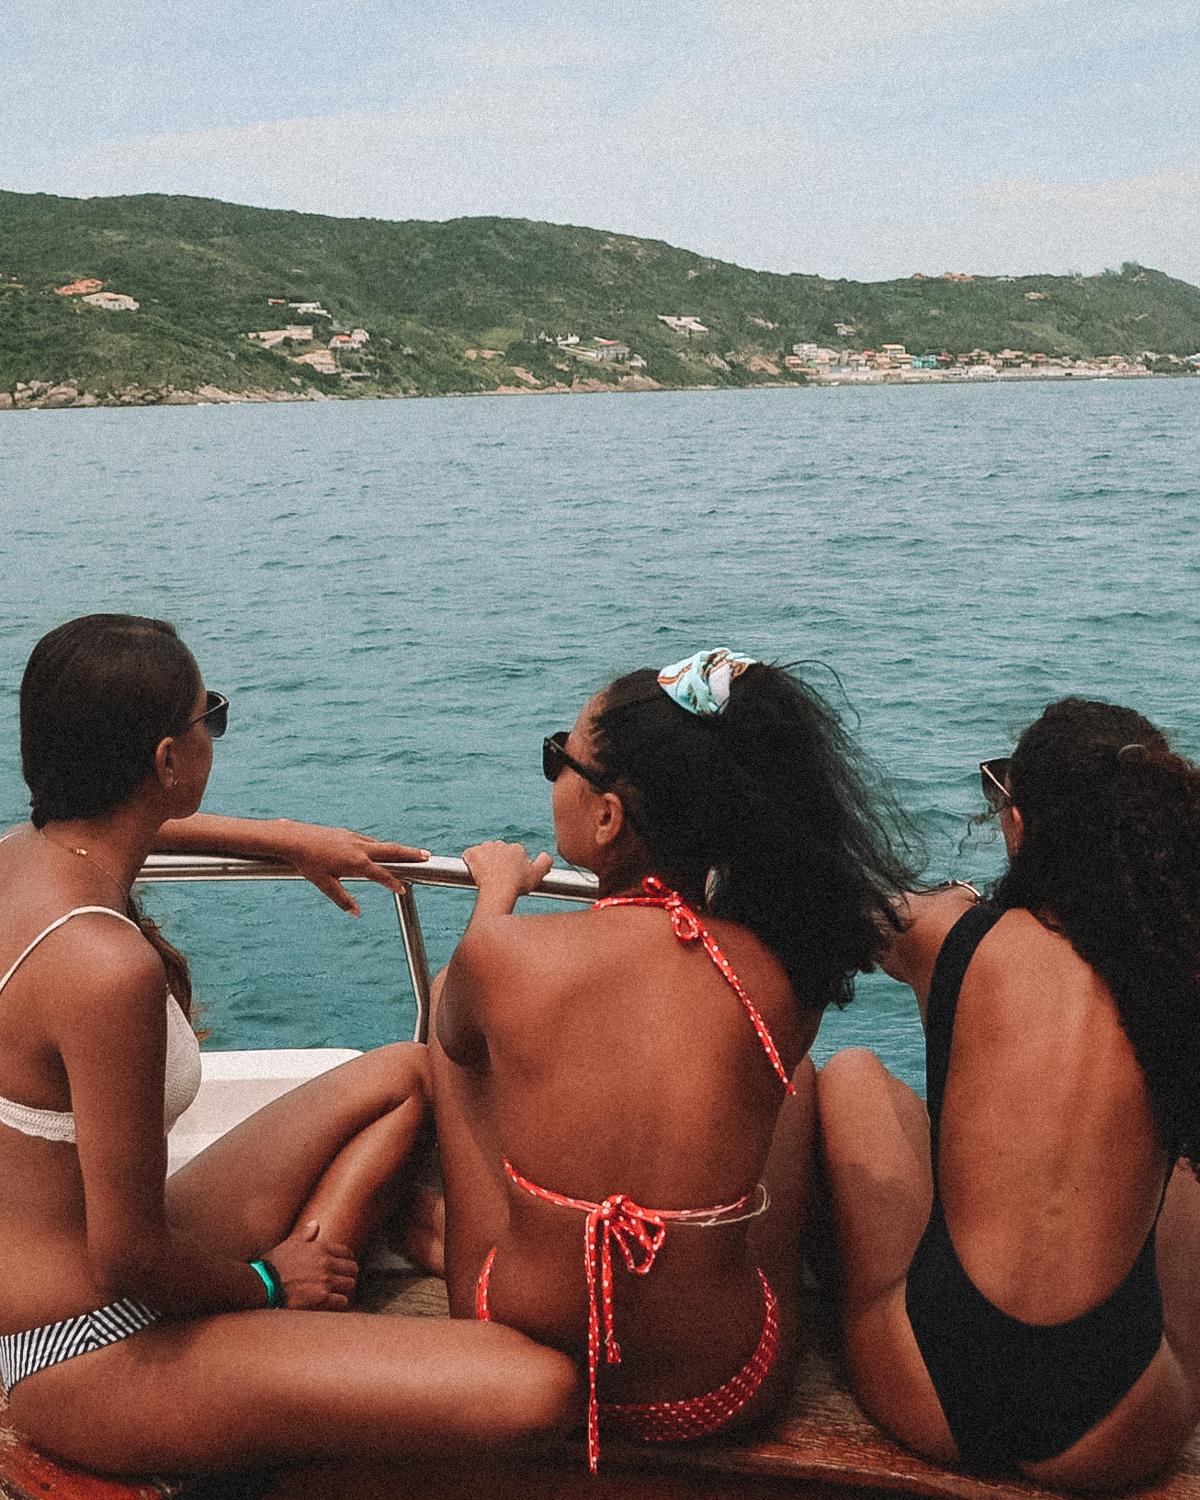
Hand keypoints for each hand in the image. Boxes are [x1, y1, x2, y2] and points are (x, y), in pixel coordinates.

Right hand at [265, 1219, 357, 1310]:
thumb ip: (305, 1234)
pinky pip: (343, 1302)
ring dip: (346, 1291)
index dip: (348, 1261)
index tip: (344, 1268)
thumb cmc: (275, 1264)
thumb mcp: (290, 1244)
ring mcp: (325, 1280)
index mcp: (321, 1248)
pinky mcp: (322, 1298)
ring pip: (350, 1285)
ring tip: (339, 1295)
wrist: (263, 1283)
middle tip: (343, 1283)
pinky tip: (333, 1305)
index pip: (347, 1252)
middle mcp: (326, 1263)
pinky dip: (340, 1304)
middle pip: (353, 1269)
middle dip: (349, 1276)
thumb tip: (315, 1223)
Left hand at [274, 820, 430, 916]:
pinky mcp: (347, 833)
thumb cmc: (309, 863)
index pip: (382, 874)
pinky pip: (369, 840)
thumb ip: (343, 900)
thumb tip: (356, 914)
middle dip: (410, 854)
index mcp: (357, 863)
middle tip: (427, 856)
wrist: (294, 838)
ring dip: (397, 849)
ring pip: (381, 844)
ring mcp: (354, 838)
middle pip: (392, 850)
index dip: (394, 883)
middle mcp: (360, 848)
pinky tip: (380, 849)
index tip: (404, 888)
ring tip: (411, 853)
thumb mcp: (325, 885)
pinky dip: (380, 846)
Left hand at [462, 840, 552, 909]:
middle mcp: (500, 844)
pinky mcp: (471, 854)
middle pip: (498, 851)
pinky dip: (471, 861)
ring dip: (485, 860)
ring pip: (484, 852)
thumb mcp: (538, 875)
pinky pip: (469, 855)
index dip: (512, 865)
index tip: (511, 875)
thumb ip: (545, 861)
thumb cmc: (517, 885)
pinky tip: (475, 871)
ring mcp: (484, 848)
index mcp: (516, 848)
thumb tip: (545, 855)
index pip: (514, 854)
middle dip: (498, 861)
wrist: (498, 891)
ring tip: (487, 875)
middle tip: (499, 876)